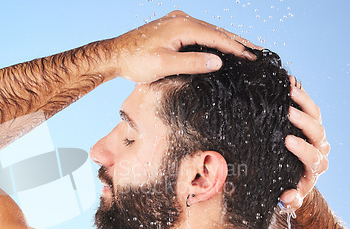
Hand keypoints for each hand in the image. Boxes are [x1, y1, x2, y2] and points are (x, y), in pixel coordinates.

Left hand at [111, 10, 259, 82]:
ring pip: (208, 30)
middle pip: (216, 30)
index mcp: (182, 26)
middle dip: (237, 41)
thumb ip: (192, 63)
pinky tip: (219, 46)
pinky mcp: (172, 28)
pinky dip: (212, 39)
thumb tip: (219, 62)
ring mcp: (176, 22)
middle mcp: (182, 19)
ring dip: (226, 40)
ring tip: (244, 49)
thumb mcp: (164, 65)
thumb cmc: (135, 61)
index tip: (252, 57)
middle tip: (257, 51)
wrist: (115, 55)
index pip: (217, 37)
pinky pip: (198, 32)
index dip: (236, 48)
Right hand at [279, 76, 329, 210]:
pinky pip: (309, 106)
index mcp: (315, 168)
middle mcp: (320, 149)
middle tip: (288, 112)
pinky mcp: (310, 124)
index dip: (302, 148)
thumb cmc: (288, 189)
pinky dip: (300, 94)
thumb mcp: (288, 200)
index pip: (313, 156)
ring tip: (289, 89)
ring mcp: (317, 135)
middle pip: (317, 133)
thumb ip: (290, 201)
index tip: (287, 141)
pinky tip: (289, 82)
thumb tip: (288, 197)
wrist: (297, 181)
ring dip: (304, 101)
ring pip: (316, 115)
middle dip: (304, 122)